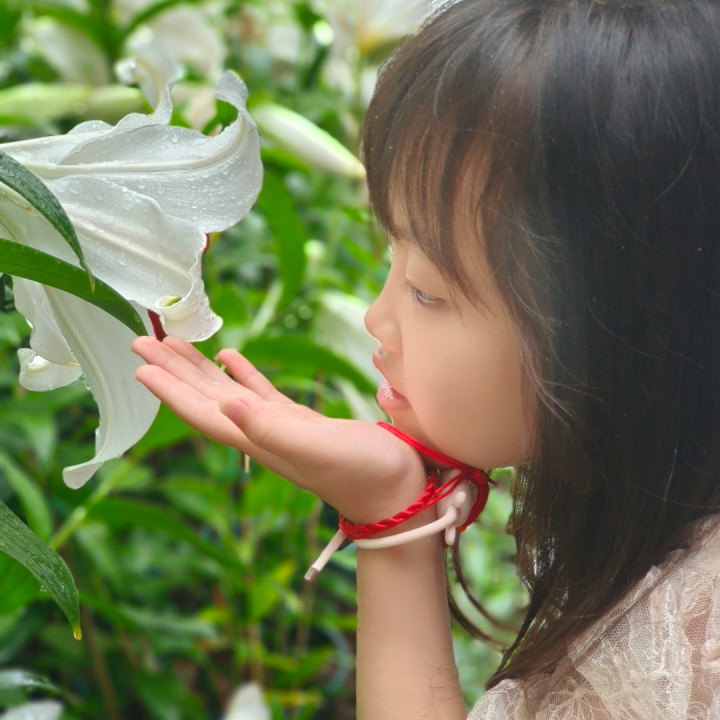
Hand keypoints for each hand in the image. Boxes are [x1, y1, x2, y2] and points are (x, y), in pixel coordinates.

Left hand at [131, 336, 426, 522]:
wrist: (397, 491)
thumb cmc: (364, 472)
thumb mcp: (318, 447)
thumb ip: (272, 429)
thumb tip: (225, 406)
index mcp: (258, 440)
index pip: (202, 412)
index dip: (169, 389)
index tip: (139, 362)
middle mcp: (260, 434)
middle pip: (205, 399)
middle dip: (174, 371)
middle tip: (144, 340)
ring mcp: (280, 427)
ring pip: (228, 393)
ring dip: (200, 370)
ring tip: (176, 344)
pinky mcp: (301, 421)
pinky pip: (261, 392)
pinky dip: (242, 374)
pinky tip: (230, 357)